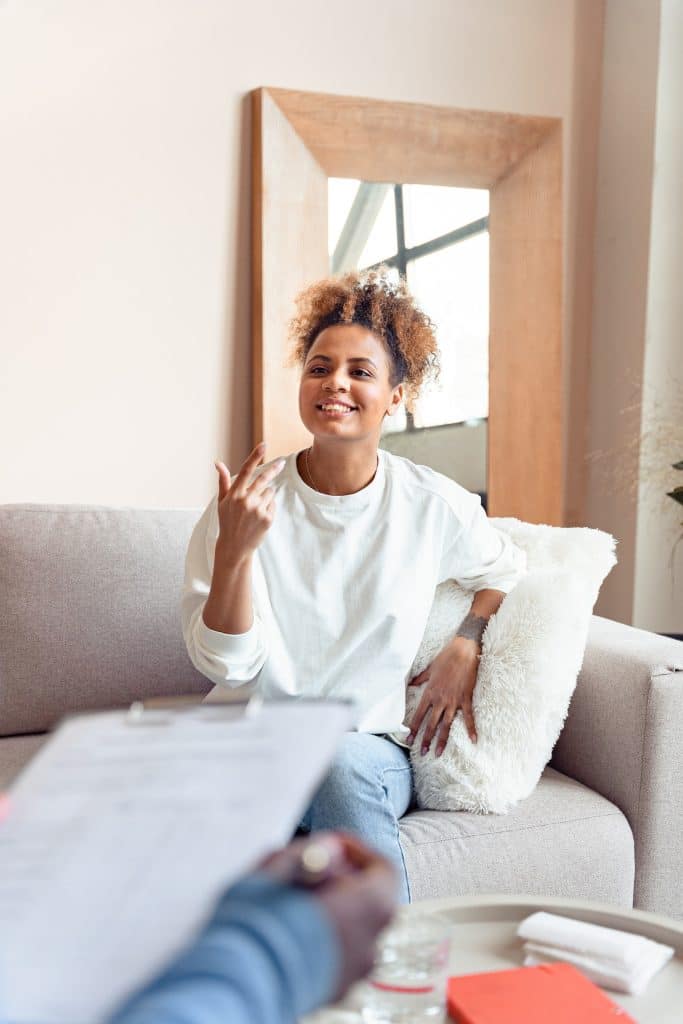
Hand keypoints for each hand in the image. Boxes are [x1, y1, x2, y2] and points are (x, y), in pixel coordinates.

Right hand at [214, 443, 285, 563]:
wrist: (234, 547)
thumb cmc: (227, 521)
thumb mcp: (222, 501)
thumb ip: (223, 481)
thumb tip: (218, 462)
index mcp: (234, 494)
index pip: (246, 470)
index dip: (255, 456)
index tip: (264, 445)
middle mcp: (246, 500)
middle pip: (264, 478)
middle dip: (274, 469)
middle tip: (282, 462)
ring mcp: (257, 510)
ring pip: (270, 492)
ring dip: (266, 496)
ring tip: (255, 509)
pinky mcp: (267, 518)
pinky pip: (273, 504)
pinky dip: (269, 507)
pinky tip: (259, 517)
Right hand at [260, 833, 396, 999]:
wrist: (236, 988)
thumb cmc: (256, 925)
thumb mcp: (278, 868)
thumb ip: (310, 851)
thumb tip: (328, 846)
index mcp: (367, 908)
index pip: (383, 870)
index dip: (358, 851)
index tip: (330, 845)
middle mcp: (368, 944)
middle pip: (367, 900)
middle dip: (339, 878)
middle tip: (305, 869)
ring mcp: (352, 972)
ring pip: (350, 927)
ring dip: (328, 907)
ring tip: (289, 900)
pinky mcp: (332, 991)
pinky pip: (335, 953)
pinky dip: (320, 935)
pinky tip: (286, 929)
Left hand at [406, 637, 479, 754]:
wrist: (463, 651)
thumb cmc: (445, 658)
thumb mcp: (429, 669)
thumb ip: (420, 679)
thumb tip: (410, 683)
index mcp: (429, 693)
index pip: (418, 715)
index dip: (413, 728)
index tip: (409, 740)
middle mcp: (440, 700)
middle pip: (431, 724)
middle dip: (426, 739)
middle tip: (422, 752)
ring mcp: (454, 701)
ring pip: (446, 725)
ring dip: (442, 740)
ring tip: (438, 753)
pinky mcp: (466, 699)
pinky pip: (468, 717)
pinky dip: (471, 729)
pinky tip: (473, 740)